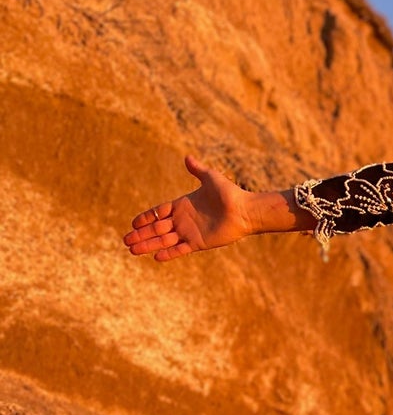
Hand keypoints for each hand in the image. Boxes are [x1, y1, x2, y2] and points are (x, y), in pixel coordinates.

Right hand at [123, 153, 256, 262]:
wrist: (244, 211)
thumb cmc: (230, 193)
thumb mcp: (211, 178)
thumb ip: (197, 170)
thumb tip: (187, 157)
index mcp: (182, 205)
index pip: (158, 212)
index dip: (145, 218)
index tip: (133, 223)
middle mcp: (183, 220)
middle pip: (157, 228)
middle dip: (141, 234)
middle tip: (125, 240)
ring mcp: (190, 232)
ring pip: (164, 240)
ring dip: (148, 245)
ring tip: (132, 250)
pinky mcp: (198, 243)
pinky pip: (180, 249)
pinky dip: (169, 254)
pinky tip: (156, 257)